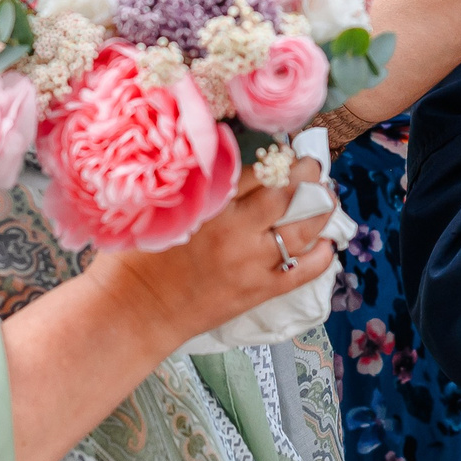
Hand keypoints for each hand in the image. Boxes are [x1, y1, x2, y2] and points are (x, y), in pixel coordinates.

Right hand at [89, 156, 334, 351]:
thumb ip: (191, 187)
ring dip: (321, 210)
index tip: (286, 149)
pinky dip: (321, 256)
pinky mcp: (257, 292)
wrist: (133, 311)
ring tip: (326, 198)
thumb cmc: (135, 259)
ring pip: (301, 230)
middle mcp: (236, 231)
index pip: (257, 171)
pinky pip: (302, 272)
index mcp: (210, 206)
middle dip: (307, 174)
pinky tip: (327, 244)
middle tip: (313, 165)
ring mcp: (251, 264)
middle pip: (287, 194)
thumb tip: (218, 161)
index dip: (277, 157)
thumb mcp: (158, 210)